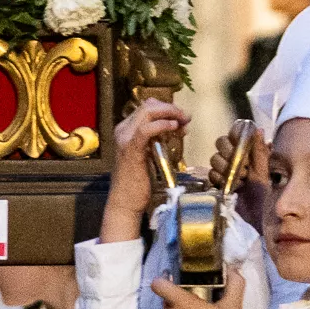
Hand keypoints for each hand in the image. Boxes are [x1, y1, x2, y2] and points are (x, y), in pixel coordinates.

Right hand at [104, 100, 189, 241]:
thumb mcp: (148, 155)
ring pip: (147, 112)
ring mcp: (125, 139)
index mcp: (125, 130)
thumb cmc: (138, 182)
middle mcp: (123, 130)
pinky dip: (162, 125)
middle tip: (186, 117)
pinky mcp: (131, 149)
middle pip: (148, 106)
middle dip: (171, 108)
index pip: (146, 108)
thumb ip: (156, 139)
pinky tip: (174, 127)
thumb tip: (172, 125)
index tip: (182, 117)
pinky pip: (146, 130)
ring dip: (169, 113)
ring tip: (184, 120)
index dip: (166, 108)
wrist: (125, 202)